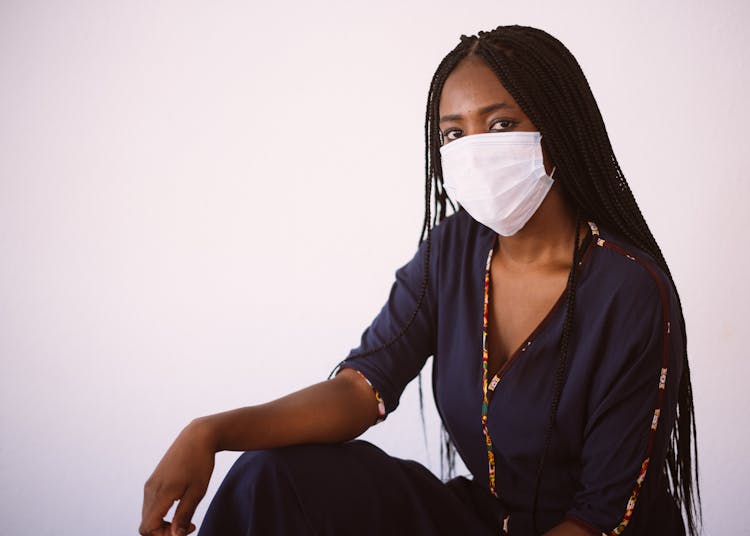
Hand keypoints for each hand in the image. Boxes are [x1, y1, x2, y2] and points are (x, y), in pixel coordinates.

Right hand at [140, 419, 215, 535]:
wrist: (197, 437)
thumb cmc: (200, 463)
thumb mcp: (197, 491)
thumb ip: (184, 515)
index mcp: (160, 493)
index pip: (147, 528)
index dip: (163, 535)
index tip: (186, 528)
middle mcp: (150, 490)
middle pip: (147, 524)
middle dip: (165, 531)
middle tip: (190, 525)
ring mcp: (151, 484)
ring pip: (149, 515)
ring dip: (165, 522)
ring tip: (188, 517)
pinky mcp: (154, 480)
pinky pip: (152, 504)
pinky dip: (163, 512)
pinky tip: (181, 504)